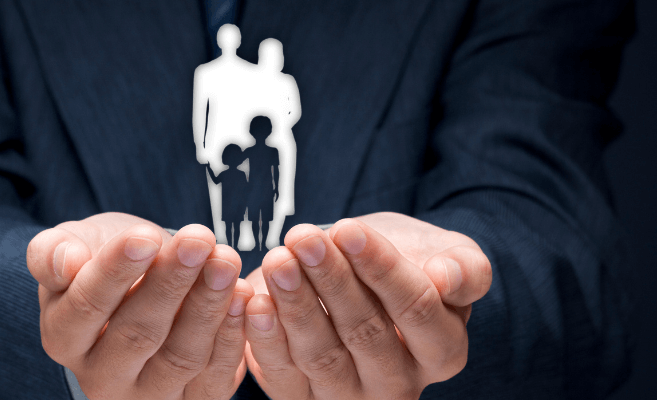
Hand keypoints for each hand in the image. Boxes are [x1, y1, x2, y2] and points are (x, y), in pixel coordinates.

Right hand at [27, 212, 254, 399]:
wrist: (137, 286)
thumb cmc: (100, 261)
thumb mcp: (71, 246)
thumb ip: (53, 253)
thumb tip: (64, 263)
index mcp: (63, 338)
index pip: (86, 306)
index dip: (116, 271)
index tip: (145, 236)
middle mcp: (100, 377)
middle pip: (137, 334)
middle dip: (171, 283)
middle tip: (198, 240)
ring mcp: (147, 395)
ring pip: (180, 357)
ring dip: (207, 306)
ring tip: (224, 259)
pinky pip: (214, 378)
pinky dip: (232, 337)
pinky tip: (242, 294)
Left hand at [241, 212, 491, 398]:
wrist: (354, 274)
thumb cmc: (405, 263)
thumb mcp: (445, 254)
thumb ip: (464, 268)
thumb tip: (449, 278)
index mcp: (443, 351)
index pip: (417, 309)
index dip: (381, 268)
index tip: (347, 229)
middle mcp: (400, 384)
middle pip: (366, 333)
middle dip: (331, 280)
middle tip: (302, 238)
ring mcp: (351, 397)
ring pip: (322, 355)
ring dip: (296, 305)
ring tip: (279, 260)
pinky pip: (284, 376)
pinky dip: (267, 339)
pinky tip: (255, 301)